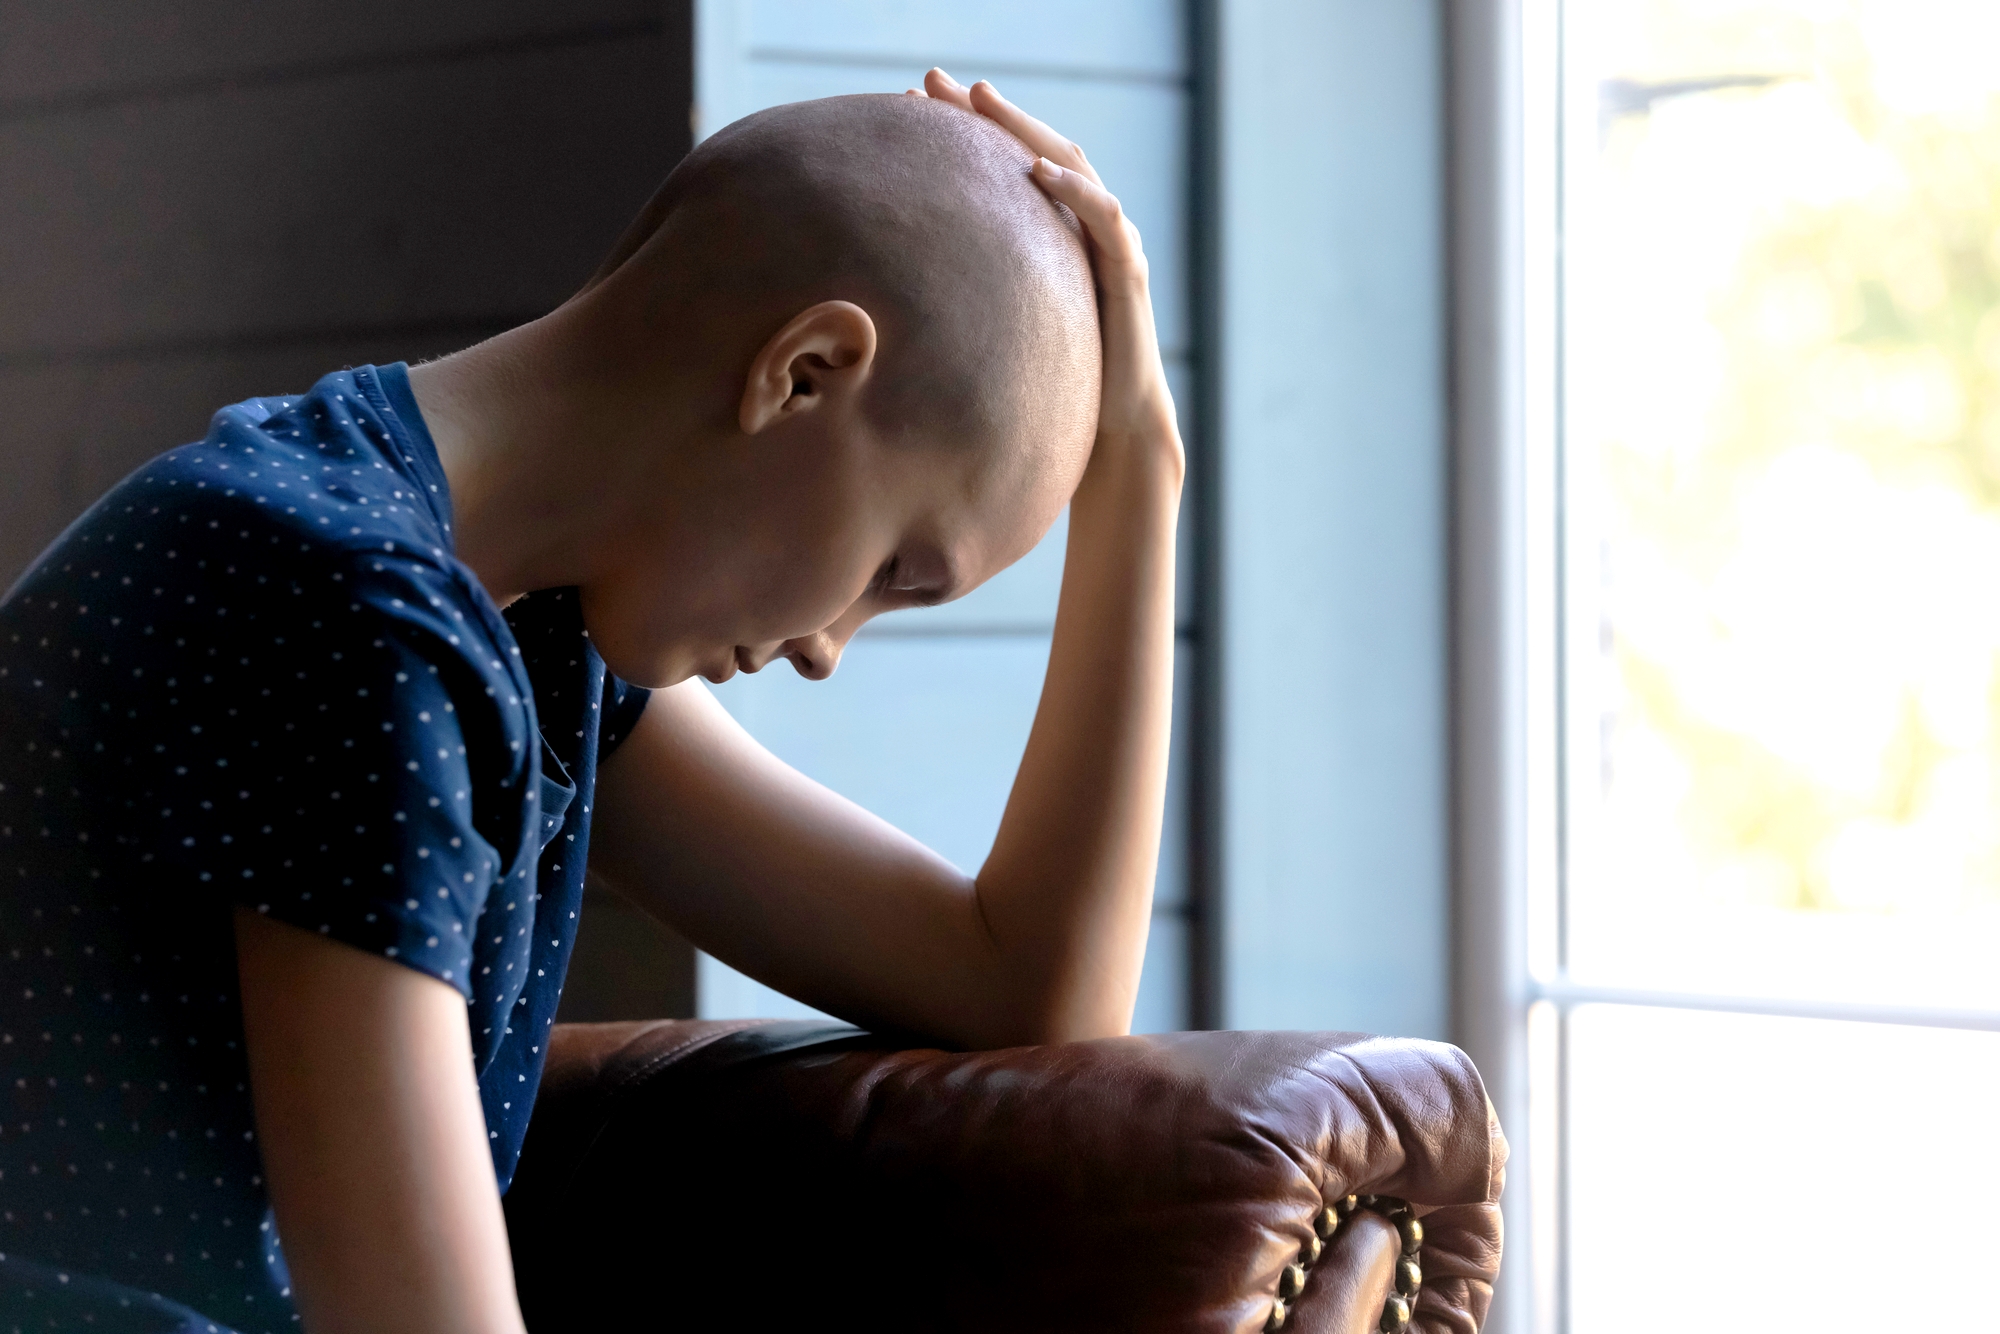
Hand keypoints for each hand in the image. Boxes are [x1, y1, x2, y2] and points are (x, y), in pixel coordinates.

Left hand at [914, 70, 1183, 476]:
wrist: (1112, 435)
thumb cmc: (1052, 391)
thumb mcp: (993, 337)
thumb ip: (958, 310)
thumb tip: (874, 311)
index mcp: (1049, 240)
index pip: (1005, 169)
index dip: (962, 136)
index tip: (907, 110)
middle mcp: (1080, 231)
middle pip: (1033, 150)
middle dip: (984, 113)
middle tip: (932, 81)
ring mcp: (1110, 246)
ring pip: (1072, 165)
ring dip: (1025, 128)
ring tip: (981, 100)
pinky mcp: (1130, 274)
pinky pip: (1106, 219)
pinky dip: (1075, 190)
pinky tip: (1037, 169)